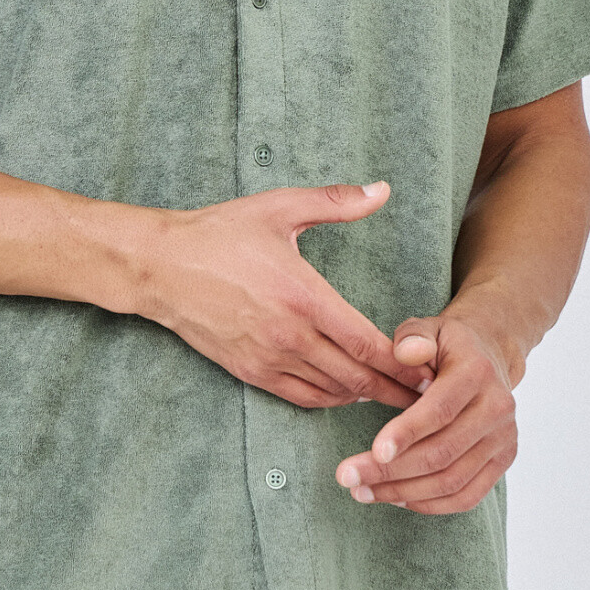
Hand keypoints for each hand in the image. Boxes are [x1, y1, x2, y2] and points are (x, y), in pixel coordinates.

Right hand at [141, 184, 421, 411]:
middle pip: (356, 376)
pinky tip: (345, 392)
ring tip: (392, 395)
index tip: (429, 371)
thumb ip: (335, 203)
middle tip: (425, 396)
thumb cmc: (219, 233)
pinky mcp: (249, 371)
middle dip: (394, 389)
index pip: (366, 342)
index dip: (402, 363)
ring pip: (330, 391)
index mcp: (303, 295)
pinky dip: (329, 398)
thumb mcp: (278, 208)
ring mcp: (267, 357)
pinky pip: (300, 396)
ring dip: (363, 396)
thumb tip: (381, 190)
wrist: (160, 267)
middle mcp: (289, 334)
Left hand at [334, 307, 518, 513]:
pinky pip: (467, 496)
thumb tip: (405, 353)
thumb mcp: (427, 328)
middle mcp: (497, 408)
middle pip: (443, 452)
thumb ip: (412, 337)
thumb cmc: (445, 346)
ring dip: (404, 492)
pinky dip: (429, 505)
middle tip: (347, 477)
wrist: (488, 357)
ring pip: (452, 481)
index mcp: (477, 372)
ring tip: (362, 491)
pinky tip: (396, 498)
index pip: (440, 410)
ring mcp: (504, 438)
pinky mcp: (502, 461)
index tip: (374, 452)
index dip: (407, 433)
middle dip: (391, 471)